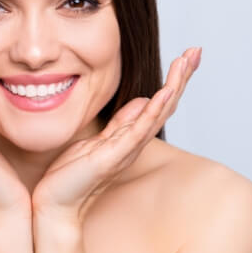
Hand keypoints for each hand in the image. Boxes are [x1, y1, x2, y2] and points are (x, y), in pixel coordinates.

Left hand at [31, 47, 201, 224]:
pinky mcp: (113, 157)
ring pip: (157, 113)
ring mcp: (126, 150)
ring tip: (186, 62)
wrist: (55, 202)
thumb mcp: (99, 139)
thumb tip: (142, 100)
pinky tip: (165, 92)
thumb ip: (122, 122)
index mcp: (130, 136)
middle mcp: (134, 143)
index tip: (186, 56)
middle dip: (181, 77)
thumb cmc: (73, 174)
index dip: (173, 80)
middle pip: (165, 105)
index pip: (158, 104)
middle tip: (196, 50)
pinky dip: (154, 111)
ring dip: (173, 86)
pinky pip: (138, 131)